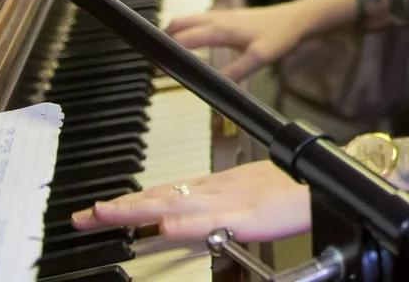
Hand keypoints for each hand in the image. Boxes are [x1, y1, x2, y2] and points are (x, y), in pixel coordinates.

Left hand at [72, 160, 308, 243]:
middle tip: (85, 215)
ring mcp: (230, 203)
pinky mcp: (248, 217)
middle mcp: (215, 191)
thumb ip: (217, 211)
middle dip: (120, 208)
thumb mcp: (246, 201)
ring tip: (107, 214)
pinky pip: (212, 219)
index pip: (163, 192)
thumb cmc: (292, 191)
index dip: (130, 200)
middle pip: (159, 197)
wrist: (324, 186)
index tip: (100, 208)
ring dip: (140, 209)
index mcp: (215, 188)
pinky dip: (187, 221)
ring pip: (176, 204)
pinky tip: (166, 223)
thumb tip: (187, 220)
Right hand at [166, 0, 319, 81]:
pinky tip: (191, 40)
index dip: (168, 49)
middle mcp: (218, 18)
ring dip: (176, 30)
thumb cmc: (280, 36)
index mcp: (221, 28)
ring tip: (165, 49)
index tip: (156, 63)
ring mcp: (223, 15)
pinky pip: (201, 20)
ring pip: (190, 19)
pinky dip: (189, 28)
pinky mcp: (229, 17)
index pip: (186, 37)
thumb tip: (214, 88)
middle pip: (181, 22)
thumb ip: (235, 73)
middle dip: (164, 36)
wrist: (297, 19)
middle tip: (153, 56)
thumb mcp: (259, 58)